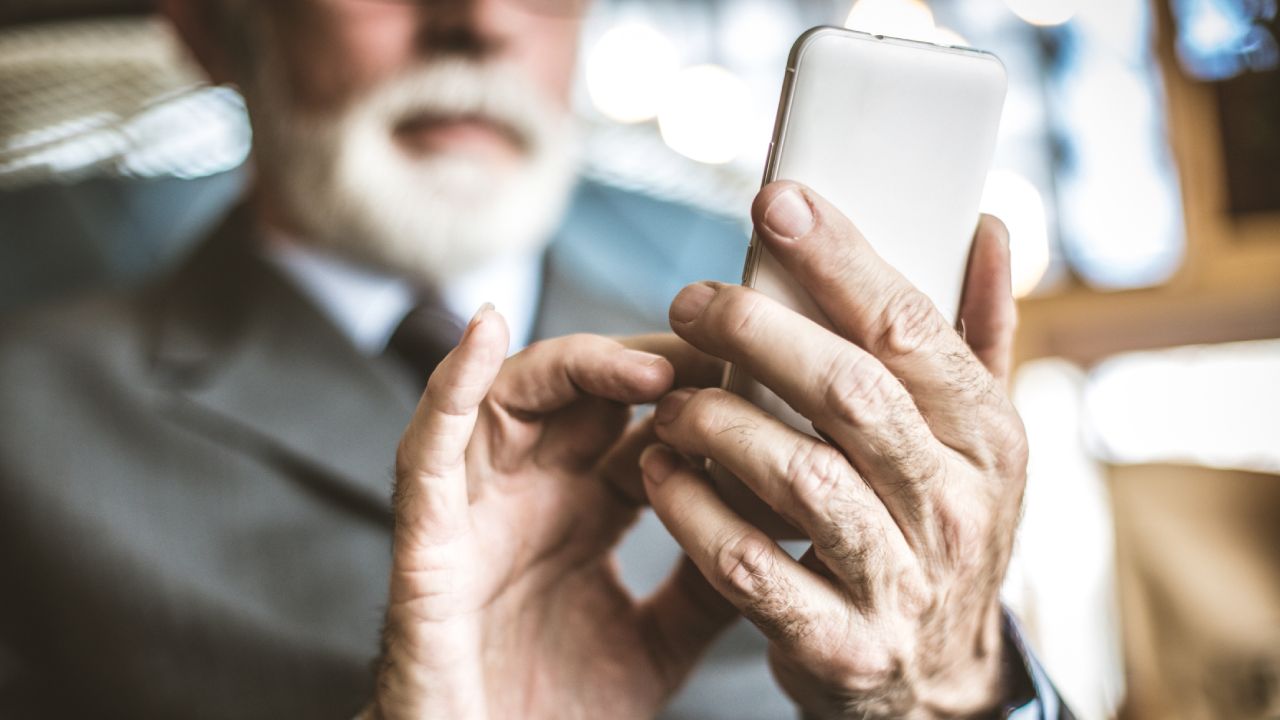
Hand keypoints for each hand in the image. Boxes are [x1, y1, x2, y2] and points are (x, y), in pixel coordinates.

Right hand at [374, 311, 733, 719]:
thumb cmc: (551, 712)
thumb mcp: (656, 643)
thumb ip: (706, 583)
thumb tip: (784, 526)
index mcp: (584, 514)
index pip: (642, 427)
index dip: (696, 398)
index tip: (762, 376)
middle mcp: (531, 493)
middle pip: (588, 392)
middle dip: (655, 364)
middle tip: (724, 353)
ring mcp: (477, 505)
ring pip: (517, 395)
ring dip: (581, 365)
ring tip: (652, 367)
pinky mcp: (426, 535)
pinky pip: (428, 445)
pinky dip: (449, 384)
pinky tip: (483, 331)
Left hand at [641, 181, 1026, 718]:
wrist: (940, 684)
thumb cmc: (941, 530)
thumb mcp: (978, 442)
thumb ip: (977, 336)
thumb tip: (987, 225)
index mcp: (990, 440)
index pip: (913, 330)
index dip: (841, 259)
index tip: (776, 203)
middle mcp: (956, 508)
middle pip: (849, 394)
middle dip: (757, 331)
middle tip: (691, 300)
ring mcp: (902, 583)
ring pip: (798, 479)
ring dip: (718, 422)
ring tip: (672, 398)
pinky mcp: (842, 646)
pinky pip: (753, 569)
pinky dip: (695, 513)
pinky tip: (661, 473)